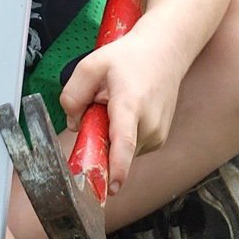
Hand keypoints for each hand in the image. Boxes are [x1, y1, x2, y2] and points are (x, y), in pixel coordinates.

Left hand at [60, 30, 183, 192]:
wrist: (166, 51)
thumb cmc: (131, 57)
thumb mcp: (91, 65)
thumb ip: (72, 95)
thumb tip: (74, 125)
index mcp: (130, 104)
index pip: (124, 142)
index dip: (117, 167)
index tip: (111, 187)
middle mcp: (148, 124)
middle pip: (113, 149)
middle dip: (98, 135)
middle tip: (101, 104)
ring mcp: (157, 134)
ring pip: (121, 150)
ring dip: (111, 134)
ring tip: (119, 103)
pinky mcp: (159, 140)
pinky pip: (131, 147)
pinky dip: (123, 134)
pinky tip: (129, 110)